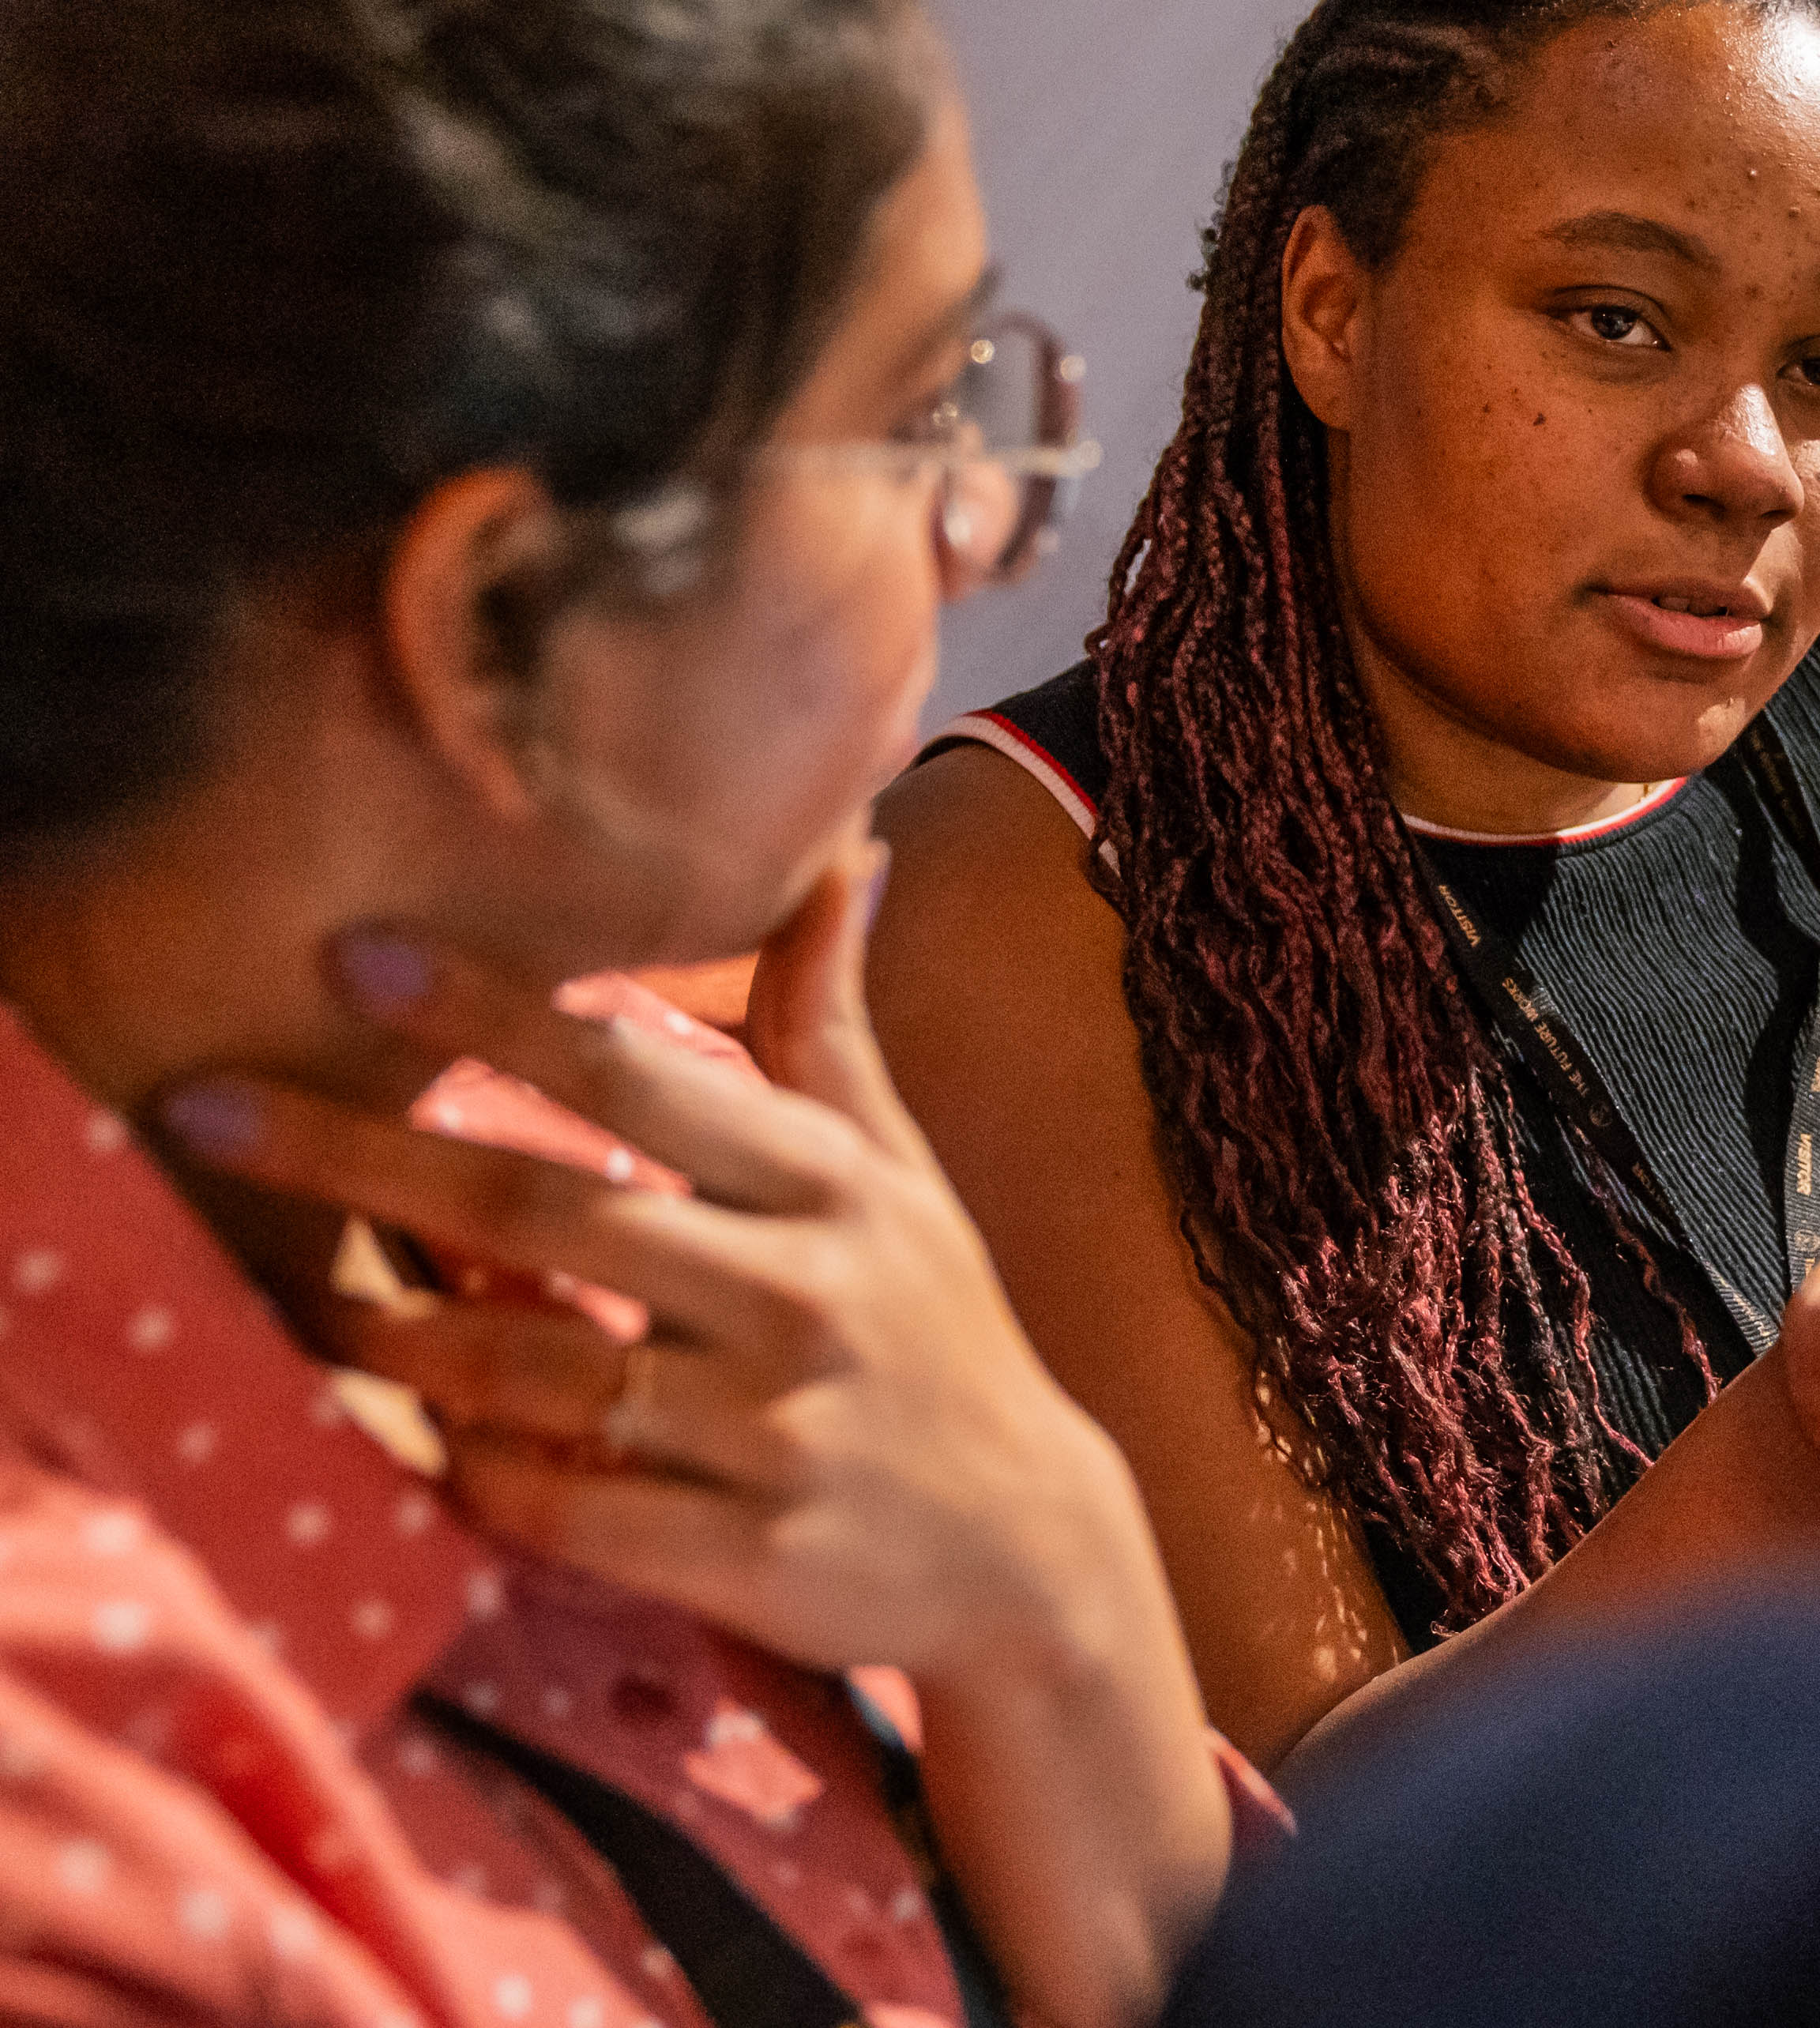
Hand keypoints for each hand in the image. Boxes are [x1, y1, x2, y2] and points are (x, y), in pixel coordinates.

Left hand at [159, 839, 1161, 1688]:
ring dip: (391, 1331)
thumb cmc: (937, 1336)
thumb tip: (837, 855)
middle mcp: (804, 1293)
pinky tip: (422, 1446)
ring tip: (288, 1300)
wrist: (1027, 1553)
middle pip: (546, 1208)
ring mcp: (776, 1431)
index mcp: (829, 1186)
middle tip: (199, 1109)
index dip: (489, 1012)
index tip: (350, 956)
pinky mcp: (749, 1558)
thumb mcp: (901, 1176)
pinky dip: (480, 1477)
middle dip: (361, 1156)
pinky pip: (568, 1509)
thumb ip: (831, 1028)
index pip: (634, 1078)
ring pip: (535, 1368)